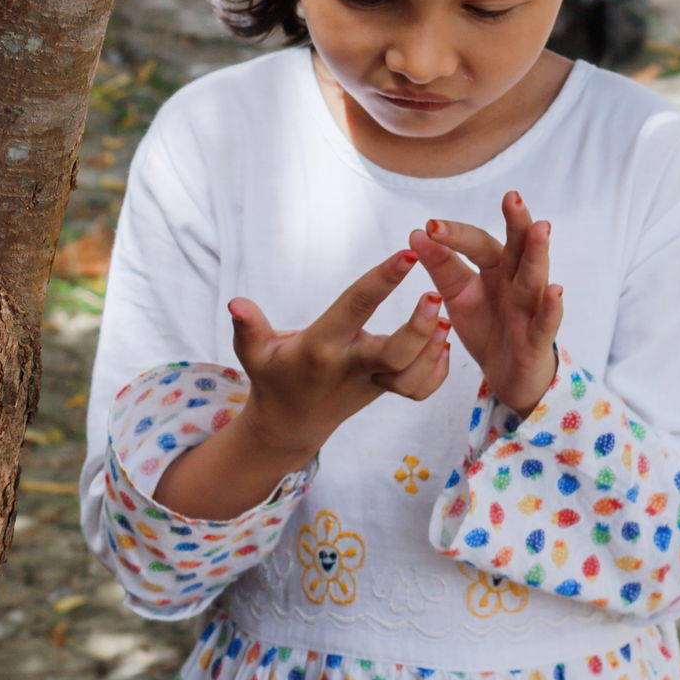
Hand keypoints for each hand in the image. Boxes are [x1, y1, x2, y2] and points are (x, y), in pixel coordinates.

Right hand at [229, 249, 450, 463]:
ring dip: (433, 350)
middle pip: (393, 355)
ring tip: (444, 318)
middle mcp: (350, 366)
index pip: (356, 308)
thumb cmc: (274, 375)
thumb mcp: (254, 352)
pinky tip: (443, 345)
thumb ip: (248, 326)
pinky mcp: (384, 394)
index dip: (381, 280)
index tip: (407, 254)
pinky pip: (419, 392)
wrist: (289, 424)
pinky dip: (436, 373)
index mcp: (321, 347)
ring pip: (412, 378)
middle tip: (435, 296)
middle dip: (417, 328)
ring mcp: (371, 384)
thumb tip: (235, 303)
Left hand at [409, 191, 561, 419]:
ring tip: (541, 228)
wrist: (508, 374)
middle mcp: (515, 281)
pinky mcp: (538, 339)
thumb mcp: (456, 294)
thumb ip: (441, 265)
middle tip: (512, 197)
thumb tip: (416, 232)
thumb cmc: (486, 326)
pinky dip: (552, 307)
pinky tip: (556, 291)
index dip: (456, 235)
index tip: (429, 226)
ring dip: (538, 253)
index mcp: (495, 267)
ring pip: (535, 278)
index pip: (477, 242)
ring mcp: (531, 308)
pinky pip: (547, 322)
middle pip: (517, 248)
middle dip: (516, 222)